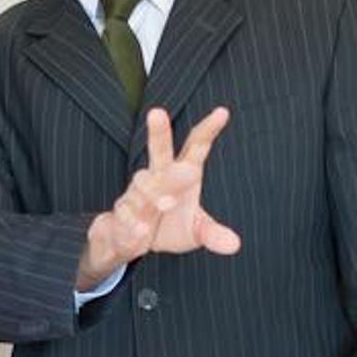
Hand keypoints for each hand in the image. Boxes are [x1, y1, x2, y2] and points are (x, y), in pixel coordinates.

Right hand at [75, 107, 241, 284]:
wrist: (129, 243)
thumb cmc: (166, 227)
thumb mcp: (194, 232)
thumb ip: (212, 234)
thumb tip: (234, 245)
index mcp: (182, 174)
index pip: (196, 147)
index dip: (208, 130)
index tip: (222, 112)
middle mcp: (159, 177)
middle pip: (158, 151)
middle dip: (158, 132)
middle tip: (157, 112)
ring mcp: (138, 193)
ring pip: (142, 182)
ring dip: (153, 191)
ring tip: (167, 203)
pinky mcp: (122, 212)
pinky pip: (126, 213)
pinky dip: (133, 222)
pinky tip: (142, 231)